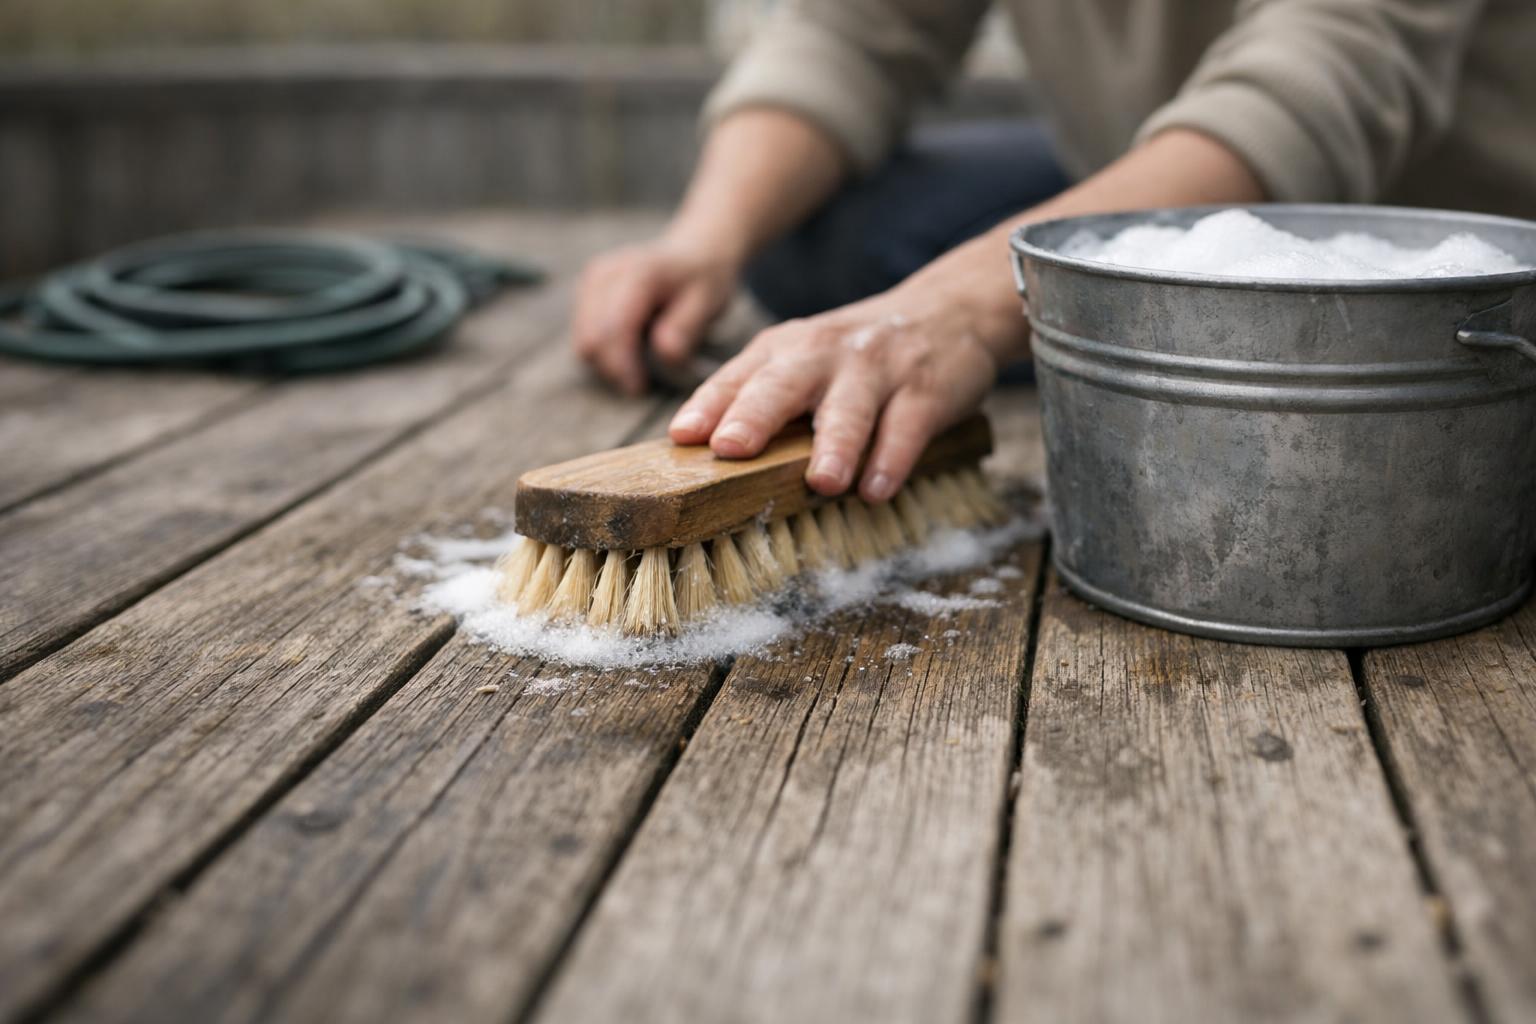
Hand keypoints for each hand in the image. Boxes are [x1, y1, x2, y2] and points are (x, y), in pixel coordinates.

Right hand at [571, 236, 739, 395]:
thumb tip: (665, 353)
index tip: (639, 388)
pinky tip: (629, 346)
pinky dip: (602, 348)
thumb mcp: (708, 303)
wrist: (695, 253)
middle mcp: (607, 272)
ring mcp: (593, 278)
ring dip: (605, 360)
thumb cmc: (703, 281)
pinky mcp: (588, 288)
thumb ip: (685, 328)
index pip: (613, 329)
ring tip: (637, 363)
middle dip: (612, 368)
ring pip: (582, 339)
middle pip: (590, 338)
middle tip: (639, 383)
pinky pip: (583, 332)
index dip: (622, 365)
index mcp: (638, 274)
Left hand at [667, 280, 1021, 502]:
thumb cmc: (857, 354)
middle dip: (755, 416)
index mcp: (785, 349)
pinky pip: (905, 427)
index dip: (709, 406)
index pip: (738, 378)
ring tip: (822, 483)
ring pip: (849, 408)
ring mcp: (875, 370)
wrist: (949, 310)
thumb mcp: (803, 359)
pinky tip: (877, 489)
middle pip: (783, 384)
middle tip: (730, 448)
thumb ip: (757, 396)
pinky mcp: (924, 390)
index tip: (682, 436)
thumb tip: (701, 455)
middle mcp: (824, 354)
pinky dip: (892, 460)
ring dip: (834, 446)